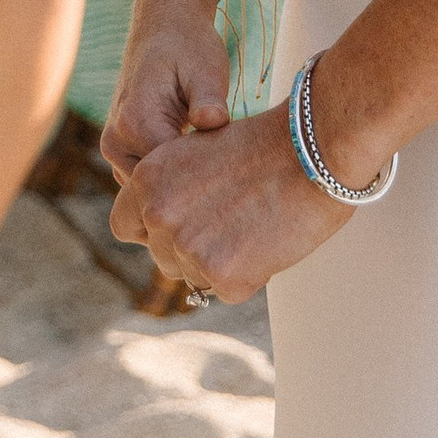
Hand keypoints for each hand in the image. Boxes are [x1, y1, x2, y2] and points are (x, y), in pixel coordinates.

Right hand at [99, 0, 233, 181]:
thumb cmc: (189, 46)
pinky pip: (145, 181)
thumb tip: (213, 122)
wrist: (163, 27)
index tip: (237, 181)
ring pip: (150, 191)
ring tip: (218, 173)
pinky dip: (171, 179)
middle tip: (233, 183)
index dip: (206, 185)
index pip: (171, 181)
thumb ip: (209, 99)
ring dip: (181, 188)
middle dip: (193, 191)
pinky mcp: (121, 150)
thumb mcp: (206, 68)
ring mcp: (114, 148)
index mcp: (136, 123)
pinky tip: (201, 167)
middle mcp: (116, 141)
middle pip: (157, 192)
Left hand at [109, 99, 349, 305]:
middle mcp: (159, 215)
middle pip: (162, 257)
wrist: (312, 149)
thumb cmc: (264, 146)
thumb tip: (163, 223)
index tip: (178, 225)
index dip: (152, 229)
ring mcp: (189, 248)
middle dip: (191, 249)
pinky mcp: (224, 275)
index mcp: (147, 178)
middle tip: (231, 226)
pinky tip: (268, 243)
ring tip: (253, 228)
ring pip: (194, 277)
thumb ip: (171, 187)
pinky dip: (249, 276)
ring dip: (219, 264)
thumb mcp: (197, 153)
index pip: (125, 225)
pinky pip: (228, 291)